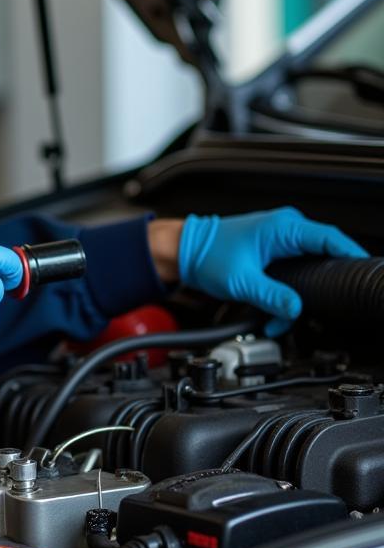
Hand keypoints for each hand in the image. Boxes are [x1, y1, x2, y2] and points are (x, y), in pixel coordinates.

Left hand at [179, 207, 367, 334]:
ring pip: (309, 270)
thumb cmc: (207, 255)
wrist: (186, 252)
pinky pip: (294, 274)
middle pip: (325, 257)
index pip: (332, 239)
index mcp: (284, 227)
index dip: (351, 256)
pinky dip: (287, 295)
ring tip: (280, 320)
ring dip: (298, 298)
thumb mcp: (241, 281)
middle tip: (320, 309)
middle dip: (321, 288)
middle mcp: (287, 230)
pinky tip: (274, 314)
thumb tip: (295, 310)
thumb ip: (271, 297)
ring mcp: (282, 241)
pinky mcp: (275, 253)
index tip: (361, 273)